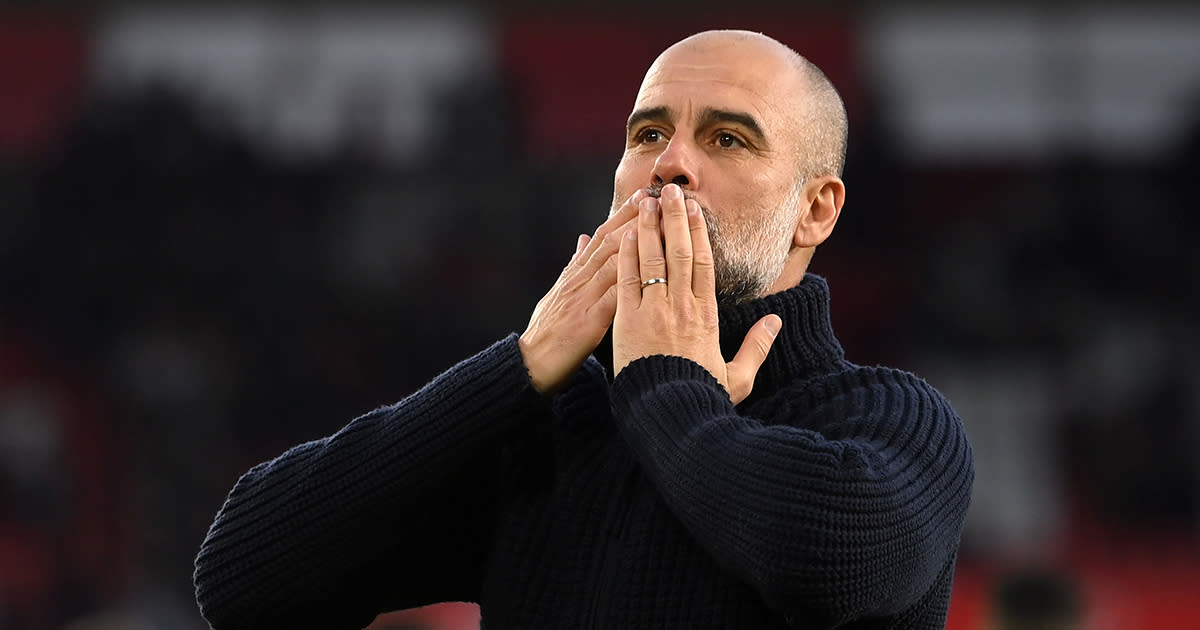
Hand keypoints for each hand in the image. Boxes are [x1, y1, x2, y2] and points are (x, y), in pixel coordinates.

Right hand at [519, 191, 643, 393]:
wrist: (528, 364)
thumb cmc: (547, 332)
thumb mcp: (558, 292)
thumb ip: (574, 266)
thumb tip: (583, 238)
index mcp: (574, 275)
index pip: (601, 237)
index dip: (622, 214)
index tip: (643, 196)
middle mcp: (578, 281)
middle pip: (610, 243)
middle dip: (634, 219)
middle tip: (657, 199)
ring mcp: (581, 300)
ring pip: (612, 264)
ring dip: (637, 244)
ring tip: (659, 226)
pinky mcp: (587, 323)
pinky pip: (611, 299)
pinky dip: (630, 284)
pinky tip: (648, 273)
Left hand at [612, 184, 781, 404]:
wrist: (667, 415)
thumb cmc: (700, 397)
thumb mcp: (737, 376)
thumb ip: (757, 346)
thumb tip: (777, 321)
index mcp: (708, 315)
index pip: (705, 263)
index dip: (700, 233)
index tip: (695, 210)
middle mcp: (683, 306)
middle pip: (681, 251)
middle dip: (675, 217)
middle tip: (670, 190)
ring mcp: (655, 311)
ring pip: (654, 258)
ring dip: (649, 226)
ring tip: (645, 200)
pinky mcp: (628, 320)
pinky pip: (628, 278)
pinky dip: (626, 254)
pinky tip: (624, 233)